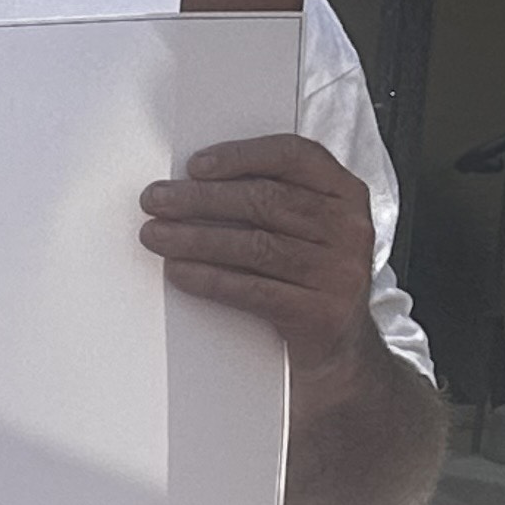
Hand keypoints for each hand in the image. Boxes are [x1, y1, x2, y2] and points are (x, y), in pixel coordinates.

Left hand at [144, 134, 378, 383]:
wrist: (340, 348)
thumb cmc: (306, 276)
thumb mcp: (304, 230)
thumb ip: (269, 201)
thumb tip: (192, 184)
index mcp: (345, 194)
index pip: (296, 156)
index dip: (242, 156)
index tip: (194, 165)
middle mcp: (349, 228)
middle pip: (267, 201)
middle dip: (202, 198)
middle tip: (154, 200)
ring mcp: (340, 272)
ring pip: (257, 245)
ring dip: (196, 238)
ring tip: (154, 235)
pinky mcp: (320, 313)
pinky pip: (254, 290)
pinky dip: (210, 278)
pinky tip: (178, 271)